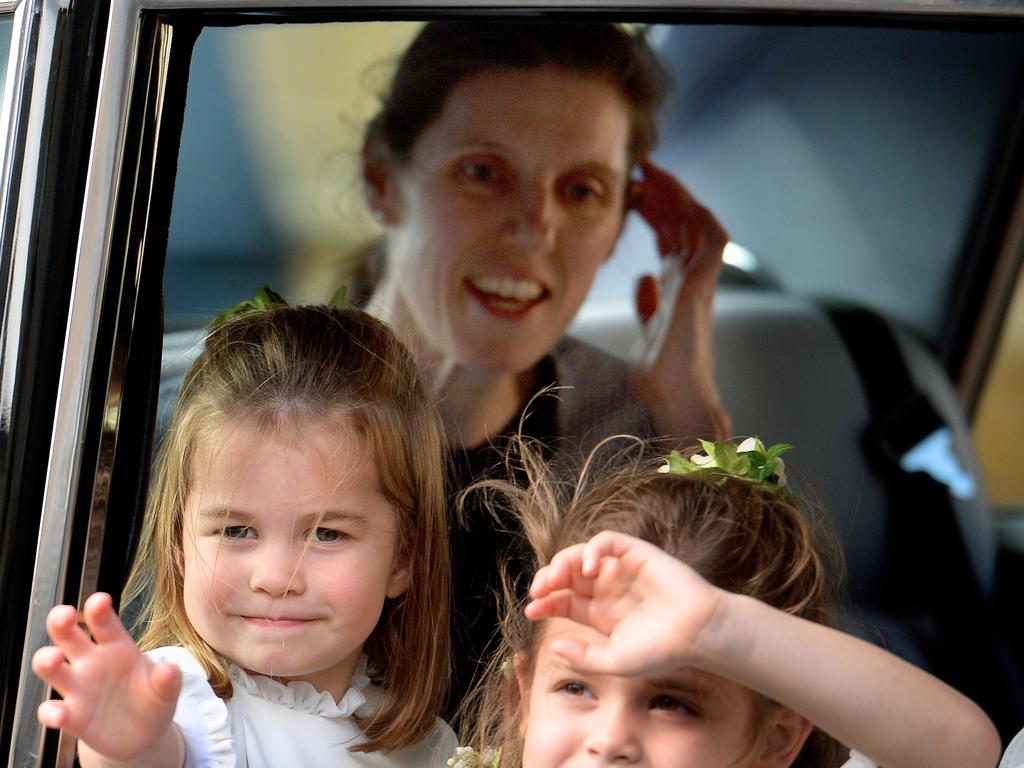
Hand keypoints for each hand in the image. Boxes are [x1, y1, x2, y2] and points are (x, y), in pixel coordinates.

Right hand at [32, 593, 180, 762]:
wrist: (144, 736)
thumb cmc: (152, 700)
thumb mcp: (166, 690)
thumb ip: (168, 679)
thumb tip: (170, 668)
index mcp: (117, 647)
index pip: (105, 624)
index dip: (99, 610)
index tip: (99, 600)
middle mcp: (92, 662)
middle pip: (68, 635)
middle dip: (60, 621)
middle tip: (64, 615)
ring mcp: (79, 688)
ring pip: (50, 667)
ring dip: (46, 660)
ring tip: (54, 658)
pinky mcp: (72, 716)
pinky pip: (51, 710)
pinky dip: (51, 712)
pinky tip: (59, 715)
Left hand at [524, 531, 722, 676]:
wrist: (697, 634)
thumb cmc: (661, 651)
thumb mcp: (615, 662)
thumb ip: (583, 657)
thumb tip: (553, 644)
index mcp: (600, 613)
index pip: (564, 601)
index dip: (545, 602)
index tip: (531, 610)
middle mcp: (607, 589)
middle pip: (567, 575)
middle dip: (548, 579)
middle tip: (540, 590)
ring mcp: (620, 569)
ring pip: (581, 555)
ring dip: (563, 562)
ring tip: (556, 577)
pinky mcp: (636, 553)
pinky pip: (607, 542)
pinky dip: (593, 549)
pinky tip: (589, 568)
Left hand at [629, 161, 729, 439]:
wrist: (673, 399)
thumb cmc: (660, 376)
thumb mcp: (645, 331)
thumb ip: (648, 303)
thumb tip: (644, 279)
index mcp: (677, 287)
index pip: (670, 236)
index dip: (656, 210)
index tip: (635, 190)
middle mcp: (691, 280)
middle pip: (683, 223)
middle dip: (665, 193)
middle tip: (642, 168)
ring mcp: (700, 282)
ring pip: (697, 225)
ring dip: (679, 197)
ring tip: (655, 173)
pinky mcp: (703, 288)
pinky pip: (712, 241)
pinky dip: (700, 217)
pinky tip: (681, 198)